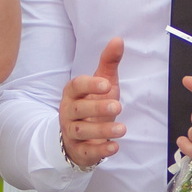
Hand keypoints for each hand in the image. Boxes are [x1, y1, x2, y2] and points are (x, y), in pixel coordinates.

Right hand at [59, 37, 124, 169]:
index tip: (106, 85)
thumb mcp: (102, 83)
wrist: (81, 135)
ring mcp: (71, 132)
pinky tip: (114, 147)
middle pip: (78, 110)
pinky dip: (100, 151)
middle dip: (97, 108)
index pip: (76, 86)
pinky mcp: (79, 150)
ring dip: (102, 131)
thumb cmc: (93, 104)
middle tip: (117, 106)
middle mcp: (68, 112)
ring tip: (122, 129)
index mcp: (73, 93)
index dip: (90, 85)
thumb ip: (109, 62)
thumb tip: (118, 39)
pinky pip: (86, 151)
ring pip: (82, 131)